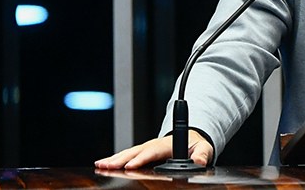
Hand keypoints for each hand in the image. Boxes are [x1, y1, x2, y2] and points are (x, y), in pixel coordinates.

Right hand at [94, 130, 213, 169]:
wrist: (191, 137)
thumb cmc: (195, 144)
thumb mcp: (204, 148)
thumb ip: (202, 154)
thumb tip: (199, 162)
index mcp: (168, 144)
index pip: (153, 151)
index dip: (142, 159)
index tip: (130, 166)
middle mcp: (155, 144)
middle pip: (136, 151)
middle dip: (121, 158)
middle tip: (106, 165)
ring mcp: (147, 147)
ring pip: (129, 152)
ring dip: (115, 158)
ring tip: (101, 164)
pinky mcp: (142, 152)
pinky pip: (128, 155)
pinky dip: (116, 159)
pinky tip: (104, 165)